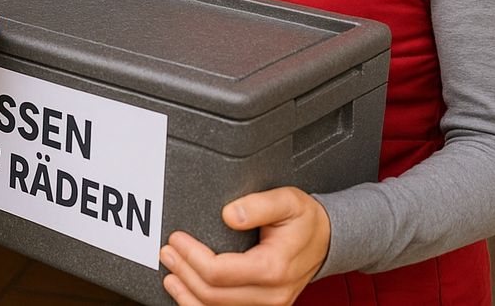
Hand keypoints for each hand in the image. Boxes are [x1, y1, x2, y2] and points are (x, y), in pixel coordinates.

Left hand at [160, 187, 329, 305]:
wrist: (327, 239)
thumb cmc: (305, 220)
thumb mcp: (287, 200)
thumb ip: (258, 205)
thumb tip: (229, 214)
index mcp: (274, 267)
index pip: (220, 272)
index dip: (191, 257)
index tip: (176, 239)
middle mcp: (272, 294)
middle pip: (213, 294)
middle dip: (184, 272)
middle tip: (167, 252)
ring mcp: (268, 305)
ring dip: (187, 295)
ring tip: (170, 275)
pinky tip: (187, 294)